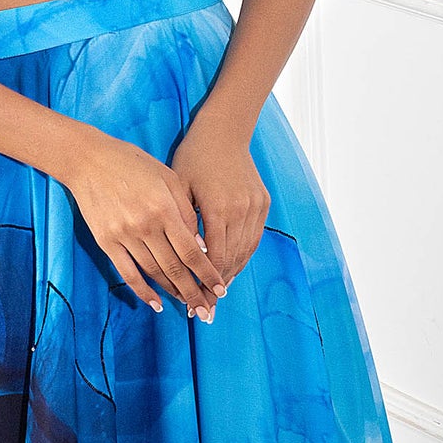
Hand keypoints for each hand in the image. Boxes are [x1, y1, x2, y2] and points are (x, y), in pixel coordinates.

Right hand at [62, 126, 228, 317]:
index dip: (207, 274)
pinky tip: (156, 303)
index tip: (220, 290)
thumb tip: (201, 247)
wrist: (89, 160)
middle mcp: (145, 226)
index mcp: (164, 209)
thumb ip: (186, 212)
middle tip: (207, 311)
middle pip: (175, 269)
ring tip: (188, 305)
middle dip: (194, 292)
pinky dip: (142, 291)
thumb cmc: (133, 164)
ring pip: (153, 273)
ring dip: (172, 292)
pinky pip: (127, 273)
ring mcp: (124, 236)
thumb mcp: (168, 178)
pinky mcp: (106, 242)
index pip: (192, 252)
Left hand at [167, 107, 269, 286]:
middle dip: (216, 287)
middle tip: (205, 310)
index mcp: (218, 208)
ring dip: (231, 274)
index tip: (195, 304)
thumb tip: (185, 259)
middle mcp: (241, 210)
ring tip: (217, 295)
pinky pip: (254, 238)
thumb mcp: (179, 188)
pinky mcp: (263, 203)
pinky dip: (242, 256)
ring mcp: (255, 207)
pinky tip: (231, 269)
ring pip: (245, 251)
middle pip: (231, 259)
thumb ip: (184, 224)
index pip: (213, 257)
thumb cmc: (193, 158)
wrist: (224, 132)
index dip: (203, 283)